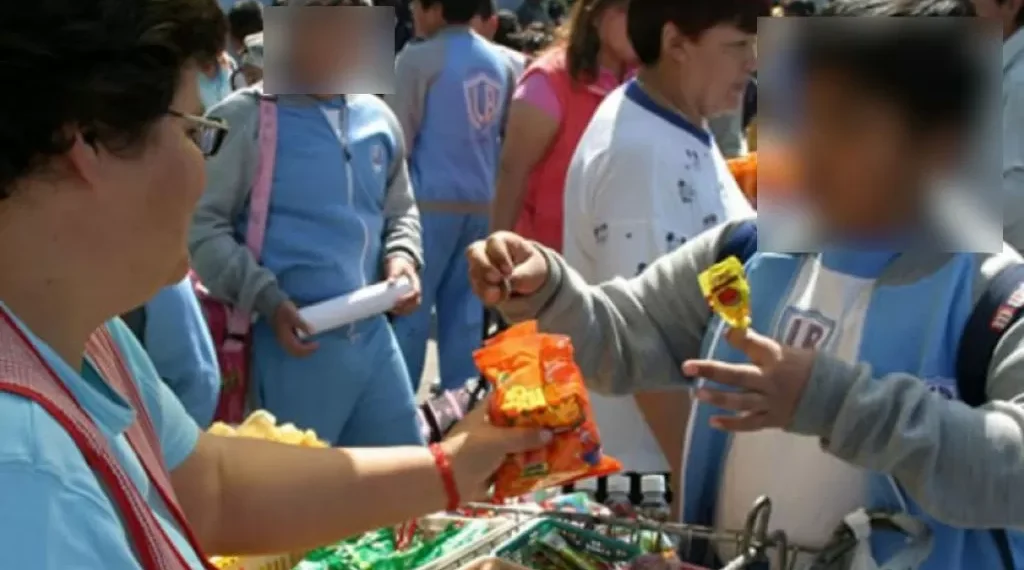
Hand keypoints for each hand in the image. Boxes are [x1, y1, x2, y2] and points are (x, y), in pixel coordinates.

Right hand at [271, 300, 317, 357]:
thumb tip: (312, 332)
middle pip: (296, 353)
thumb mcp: (293, 315)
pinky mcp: (284, 336)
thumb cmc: (283, 309)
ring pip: (294, 351)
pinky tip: (306, 341)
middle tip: (316, 346)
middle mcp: (283, 341)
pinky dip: (300, 347)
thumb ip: (302, 324)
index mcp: (285, 338)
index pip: (298, 349)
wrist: (273, 304)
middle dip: (307, 352)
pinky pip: (293, 346)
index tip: (317, 344)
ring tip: (312, 345)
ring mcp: (283, 339)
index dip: (308, 349)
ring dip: (303, 350)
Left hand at [385, 255, 420, 315]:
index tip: (396, 301)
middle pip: (415, 303)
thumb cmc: (398, 265)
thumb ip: (393, 273)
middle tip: (393, 309)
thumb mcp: (396, 267)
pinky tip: (394, 314)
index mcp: (415, 282)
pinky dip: (403, 312)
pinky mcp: (407, 298)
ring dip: (404, 312)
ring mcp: (412, 295)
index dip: (407, 299)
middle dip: (405, 308)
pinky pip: (408, 307)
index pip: (415, 293)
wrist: (400, 263)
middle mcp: (416, 290)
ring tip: (392, 311)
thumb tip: (390, 282)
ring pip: (412, 307)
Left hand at [441, 404, 551, 501]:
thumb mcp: (499, 440)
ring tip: (557, 447)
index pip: (507, 398)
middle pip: (517, 423)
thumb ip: (525, 436)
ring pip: (518, 444)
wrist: (449, 482)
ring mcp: (492, 447)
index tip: (546, 399)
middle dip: (535, 427)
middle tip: (558, 427)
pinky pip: (515, 462)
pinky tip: (545, 464)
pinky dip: (526, 464)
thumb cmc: (471, 452)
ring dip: (533, 448)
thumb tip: (549, 434)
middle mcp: (490, 427)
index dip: (525, 397)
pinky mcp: (494, 466)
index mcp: (487, 412)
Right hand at [466, 231, 547, 304]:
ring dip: (485, 286)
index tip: (509, 271)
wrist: (528, 280)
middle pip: (474, 252)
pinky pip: (476, 287)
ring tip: (499, 296)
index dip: (499, 256)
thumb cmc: (531, 268)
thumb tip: (504, 285)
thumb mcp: (532, 271)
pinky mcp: (477, 281)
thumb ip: (519, 276)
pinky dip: (485, 295)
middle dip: (484, 267)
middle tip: (497, 279)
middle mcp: (486, 249)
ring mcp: (478, 265)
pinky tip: (496, 300)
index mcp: (503, 240)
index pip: (494, 242)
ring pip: (473, 272)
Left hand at [682, 327, 813, 431]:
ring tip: (697, 394)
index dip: (738, 337)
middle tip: (687, 367)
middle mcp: (771, 381)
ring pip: (740, 401)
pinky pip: (749, 424)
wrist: (835, 399)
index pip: (755, 345)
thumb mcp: (789, 351)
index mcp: (777, 359)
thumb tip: (731, 333)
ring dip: (717, 397)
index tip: (724, 332)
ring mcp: (771, 402)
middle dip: (711, 370)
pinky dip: (731, 424)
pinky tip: (712, 421)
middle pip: (738, 375)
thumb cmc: (809, 369)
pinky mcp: (773, 420)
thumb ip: (761, 346)